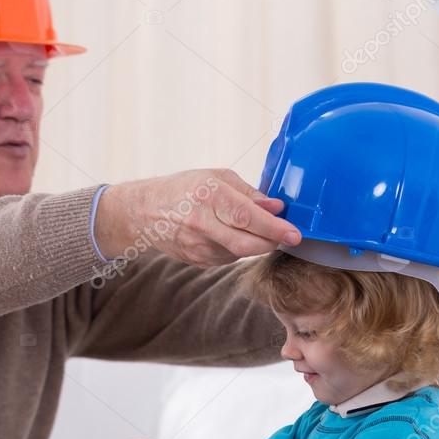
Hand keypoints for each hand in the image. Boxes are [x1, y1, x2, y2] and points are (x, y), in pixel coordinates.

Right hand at [94, 169, 300, 267]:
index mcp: (208, 196)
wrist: (144, 213)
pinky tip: (232, 235)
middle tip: (289, 237)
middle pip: (247, 243)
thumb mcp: (216, 178)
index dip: (274, 228)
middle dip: (272, 242)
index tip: (295, 234)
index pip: (247, 217)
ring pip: (241, 253)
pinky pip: (229, 257)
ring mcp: (198, 246)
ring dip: (256, 244)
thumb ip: (249, 193)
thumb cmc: (184, 188)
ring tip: (256, 228)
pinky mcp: (197, 261)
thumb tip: (277, 207)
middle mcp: (201, 223)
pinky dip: (239, 248)